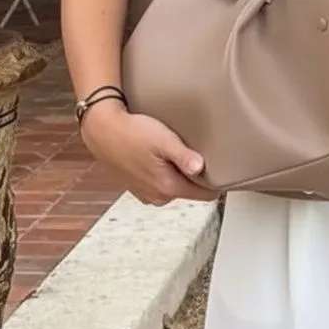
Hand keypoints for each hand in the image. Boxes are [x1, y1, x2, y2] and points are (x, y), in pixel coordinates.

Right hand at [79, 99, 221, 205]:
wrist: (102, 131)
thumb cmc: (132, 132)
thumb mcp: (163, 140)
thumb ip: (183, 156)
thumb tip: (201, 169)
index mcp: (167, 187)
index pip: (204, 194)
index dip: (216, 182)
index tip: (226, 171)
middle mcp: (157, 196)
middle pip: (190, 190)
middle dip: (198, 177)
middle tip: (205, 155)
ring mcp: (146, 193)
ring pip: (175, 187)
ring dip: (181, 174)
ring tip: (183, 154)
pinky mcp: (137, 187)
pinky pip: (160, 183)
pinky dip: (166, 173)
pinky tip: (163, 157)